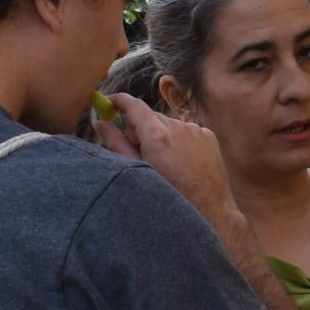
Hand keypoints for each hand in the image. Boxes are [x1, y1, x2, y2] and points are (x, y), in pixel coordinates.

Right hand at [96, 92, 234, 225]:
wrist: (209, 209)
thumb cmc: (169, 195)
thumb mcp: (137, 170)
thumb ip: (116, 144)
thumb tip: (100, 123)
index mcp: (156, 135)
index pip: (133, 105)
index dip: (118, 101)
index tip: (108, 102)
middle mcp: (177, 126)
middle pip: (149, 116)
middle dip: (140, 129)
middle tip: (141, 154)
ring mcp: (195, 130)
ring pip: (167, 124)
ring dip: (160, 135)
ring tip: (165, 162)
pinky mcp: (208, 136)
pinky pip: (186, 130)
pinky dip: (179, 140)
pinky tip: (182, 161)